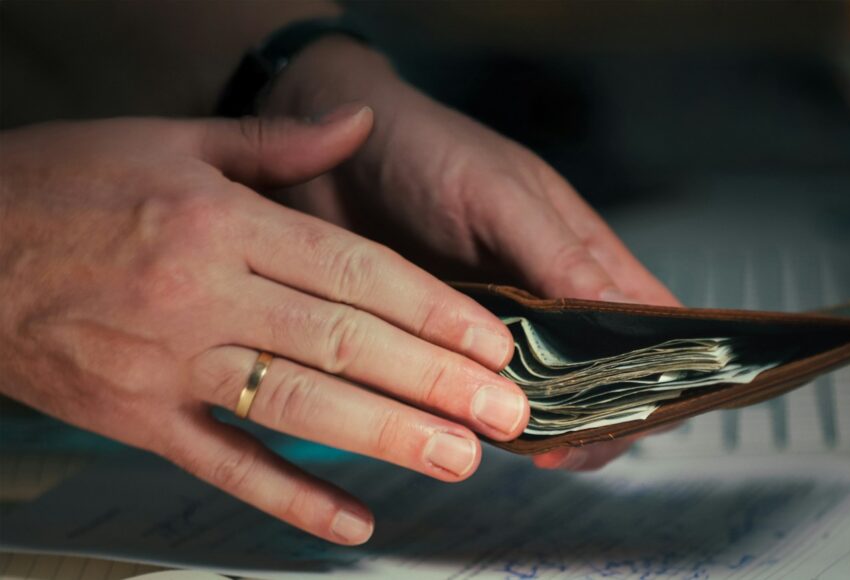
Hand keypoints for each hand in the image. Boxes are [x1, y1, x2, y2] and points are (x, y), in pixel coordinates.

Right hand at [0, 110, 528, 543]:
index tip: (492, 341)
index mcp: (222, 223)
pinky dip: (290, 497)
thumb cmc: (64, 184)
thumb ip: (276, 143)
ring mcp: (168, 365)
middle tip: (507, 412)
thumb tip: (359, 123)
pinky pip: (223, 466)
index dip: (430, 309)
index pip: (352, 271)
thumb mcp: (170, 141)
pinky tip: (353, 522)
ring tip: (459, 459)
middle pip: (341, 343)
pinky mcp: (136, 419)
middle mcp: (203, 295)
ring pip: (295, 407)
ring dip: (385, 437)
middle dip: (434, 380)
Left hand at [263, 39, 680, 469]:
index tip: (632, 413)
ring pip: (537, 393)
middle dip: (591, 417)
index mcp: (583, 254)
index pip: (651, 322)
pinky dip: (474, 413)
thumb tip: (624, 314)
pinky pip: (472, 392)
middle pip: (600, 375)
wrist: (319, 152)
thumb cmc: (424, 148)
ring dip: (531, 422)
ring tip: (508, 440)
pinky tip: (458, 426)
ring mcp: (496, 326)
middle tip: (557, 448)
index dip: (656, 369)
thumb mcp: (498, 193)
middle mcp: (549, 297)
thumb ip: (558, 254)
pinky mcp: (443, 345)